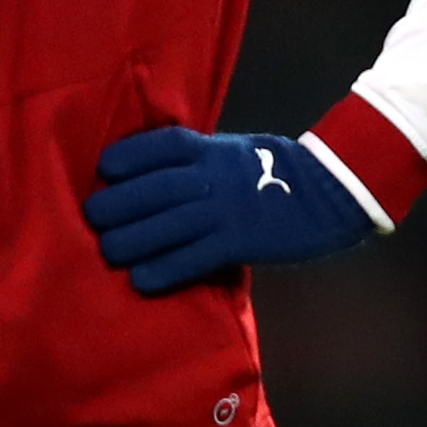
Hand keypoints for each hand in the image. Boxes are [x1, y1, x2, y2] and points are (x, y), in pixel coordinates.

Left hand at [85, 126, 376, 296]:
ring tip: (108, 251)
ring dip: (131, 240)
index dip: (129, 157)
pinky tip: (142, 280)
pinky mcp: (239, 242)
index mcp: (213, 149)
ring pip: (166, 225)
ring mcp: (226, 210)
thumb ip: (201, 159)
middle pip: (154, 188)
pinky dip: (163, 269)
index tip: (106, 169)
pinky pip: (192, 258)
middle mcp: (214, 176)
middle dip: (118, 203)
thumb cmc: (281, 172)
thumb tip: (158, 175)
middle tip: (94, 217)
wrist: (332, 193)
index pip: (162, 146)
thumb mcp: (237, 151)